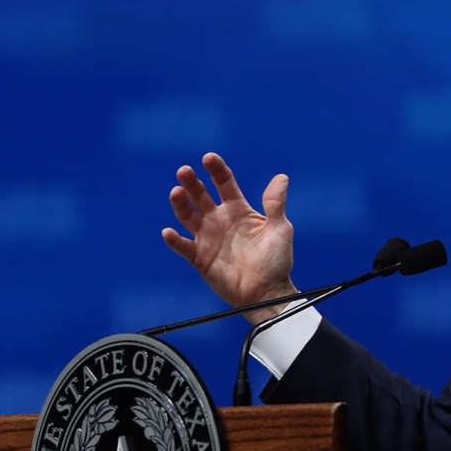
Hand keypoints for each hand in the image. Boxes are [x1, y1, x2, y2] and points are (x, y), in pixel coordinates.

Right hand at [162, 152, 296, 322]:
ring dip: (179, 204)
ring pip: (187, 216)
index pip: (224, 183)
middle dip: (192, 182)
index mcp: (238, 209)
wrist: (268, 292)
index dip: (216, 170)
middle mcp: (220, 219)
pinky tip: (169, 232)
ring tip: (176, 192)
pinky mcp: (200, 257)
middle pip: (200, 195)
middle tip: (185, 171)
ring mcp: (208, 237)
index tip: (208, 158)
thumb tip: (282, 177)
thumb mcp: (280, 229)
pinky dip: (174, 240)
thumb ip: (275, 204)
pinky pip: (183, 246)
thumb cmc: (277, 261)